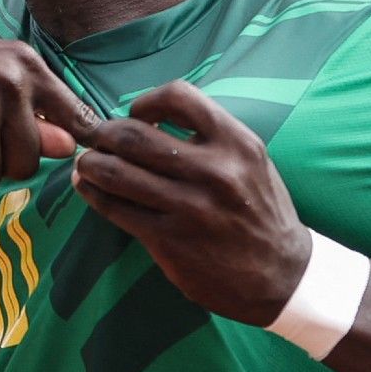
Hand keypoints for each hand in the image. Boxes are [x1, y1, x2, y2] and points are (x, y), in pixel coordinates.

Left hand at [71, 81, 312, 325]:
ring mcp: (190, 207)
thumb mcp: (252, 164)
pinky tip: (90, 189)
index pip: (179, 96)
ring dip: (91, 164)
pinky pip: (117, 210)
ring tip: (87, 164)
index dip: (146, 102)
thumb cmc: (262, 213)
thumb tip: (151, 122)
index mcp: (237, 143)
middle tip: (98, 140)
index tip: (138, 115)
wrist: (283, 275)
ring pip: (117, 172)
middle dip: (105, 134)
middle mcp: (215, 171)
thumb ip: (212, 139)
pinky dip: (95, 195)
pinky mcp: (170, 241)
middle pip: (135, 135)